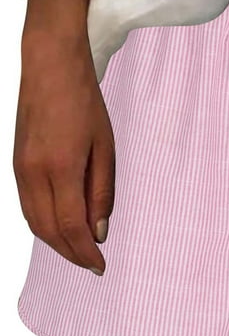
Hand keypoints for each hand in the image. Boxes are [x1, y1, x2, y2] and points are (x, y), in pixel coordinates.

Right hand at [13, 31, 114, 275]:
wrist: (50, 68)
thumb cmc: (84, 105)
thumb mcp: (105, 148)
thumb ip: (101, 192)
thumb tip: (98, 231)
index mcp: (61, 168)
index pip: (72, 226)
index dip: (85, 253)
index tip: (100, 266)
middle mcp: (33, 173)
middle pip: (49, 231)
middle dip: (70, 253)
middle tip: (92, 264)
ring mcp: (19, 169)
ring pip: (34, 222)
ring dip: (56, 242)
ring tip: (79, 250)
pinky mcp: (16, 164)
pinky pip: (28, 205)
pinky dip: (45, 224)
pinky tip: (62, 226)